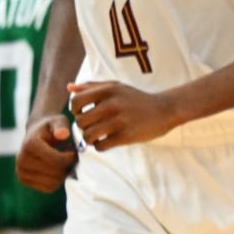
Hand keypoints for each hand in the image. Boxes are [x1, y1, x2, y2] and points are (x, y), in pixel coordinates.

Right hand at [16, 111, 77, 192]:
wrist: (36, 133)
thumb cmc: (51, 127)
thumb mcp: (58, 121)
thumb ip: (61, 126)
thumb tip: (63, 134)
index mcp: (30, 145)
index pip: (57, 161)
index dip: (71, 158)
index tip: (74, 151)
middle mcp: (21, 159)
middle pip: (55, 173)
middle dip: (68, 167)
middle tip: (72, 158)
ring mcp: (20, 171)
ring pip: (53, 183)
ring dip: (64, 175)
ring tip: (65, 163)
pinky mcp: (23, 180)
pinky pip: (48, 188)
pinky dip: (57, 181)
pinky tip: (58, 170)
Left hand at [68, 81, 182, 149]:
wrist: (165, 109)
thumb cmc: (136, 99)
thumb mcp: (116, 87)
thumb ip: (92, 86)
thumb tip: (69, 88)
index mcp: (107, 90)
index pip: (76, 102)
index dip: (75, 111)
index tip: (84, 114)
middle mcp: (112, 104)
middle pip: (80, 121)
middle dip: (83, 127)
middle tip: (92, 127)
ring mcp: (119, 121)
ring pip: (88, 135)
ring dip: (90, 139)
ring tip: (98, 136)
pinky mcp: (126, 136)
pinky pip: (101, 146)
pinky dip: (101, 146)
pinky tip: (108, 142)